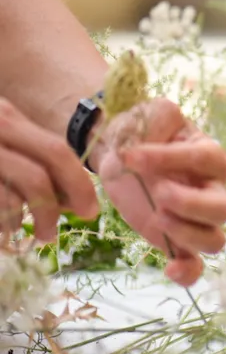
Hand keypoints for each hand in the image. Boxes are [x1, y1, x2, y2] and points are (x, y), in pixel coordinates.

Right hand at [0, 99, 98, 240]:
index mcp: (6, 117)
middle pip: (41, 172)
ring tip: (30, 236)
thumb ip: (27, 154)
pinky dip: (1, 227)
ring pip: (12, 198)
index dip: (79, 184)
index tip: (89, 209)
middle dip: (59, 206)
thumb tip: (69, 194)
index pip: (57, 151)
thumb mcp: (0, 132)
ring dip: (25, 222)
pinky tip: (3, 235)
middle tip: (57, 232)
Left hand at [94, 98, 225, 285]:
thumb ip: (160, 117)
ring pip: (215, 239)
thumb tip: (154, 142)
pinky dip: (188, 272)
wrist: (121, 155)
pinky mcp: (178, 241)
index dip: (172, 158)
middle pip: (223, 207)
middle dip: (191, 203)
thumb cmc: (141, 132)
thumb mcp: (150, 113)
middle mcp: (211, 189)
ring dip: (188, 234)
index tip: (132, 155)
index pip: (205, 159)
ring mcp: (197, 219)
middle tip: (159, 193)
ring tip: (157, 219)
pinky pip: (196, 265)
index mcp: (209, 155)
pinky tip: (168, 269)